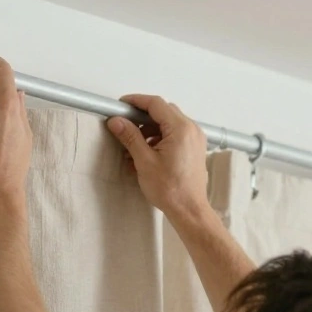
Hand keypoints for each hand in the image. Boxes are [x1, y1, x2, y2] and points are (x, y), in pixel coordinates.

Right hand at [107, 94, 208, 218]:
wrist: (189, 210)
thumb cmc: (170, 189)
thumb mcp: (144, 161)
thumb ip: (130, 137)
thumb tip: (116, 121)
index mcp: (181, 129)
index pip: (156, 104)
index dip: (136, 101)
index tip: (121, 105)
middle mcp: (192, 129)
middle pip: (164, 111)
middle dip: (143, 116)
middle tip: (125, 124)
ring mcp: (195, 139)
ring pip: (169, 123)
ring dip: (151, 129)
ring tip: (134, 144)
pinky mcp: (194, 148)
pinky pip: (176, 134)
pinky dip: (160, 137)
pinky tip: (147, 152)